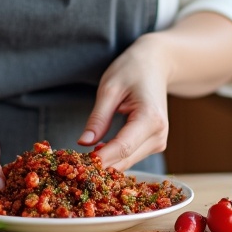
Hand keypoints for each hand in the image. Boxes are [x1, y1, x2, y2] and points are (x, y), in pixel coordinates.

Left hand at [78, 36, 169, 171]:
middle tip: (72, 165)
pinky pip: (131, 156)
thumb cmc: (132, 70)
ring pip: (128, 161)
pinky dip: (114, 157)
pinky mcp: (154, 144)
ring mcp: (159, 141)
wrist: (156, 65)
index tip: (77, 166)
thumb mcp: (109, 89)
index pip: (122, 147)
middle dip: (100, 164)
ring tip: (81, 159)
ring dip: (106, 162)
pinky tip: (97, 152)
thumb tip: (83, 143)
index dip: (100, 159)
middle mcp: (159, 134)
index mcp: (150, 118)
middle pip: (125, 159)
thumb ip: (98, 118)